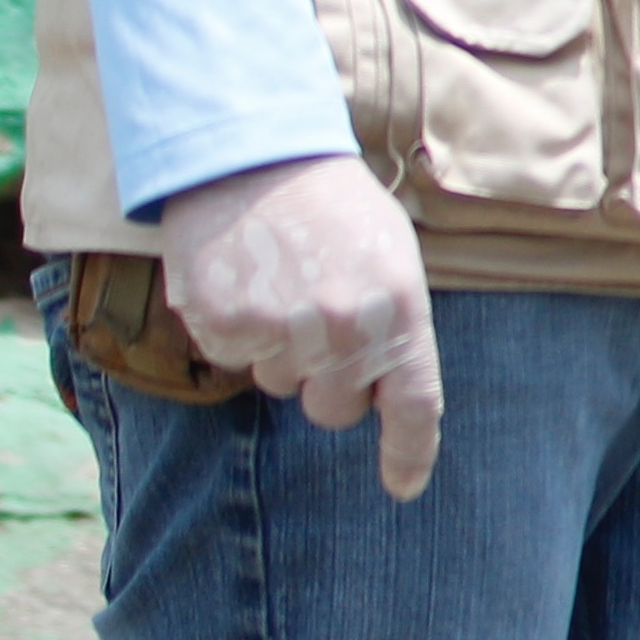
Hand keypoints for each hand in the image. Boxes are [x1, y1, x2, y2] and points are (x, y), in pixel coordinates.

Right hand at [154, 153, 444, 500]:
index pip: (415, 408)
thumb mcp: (393, 257)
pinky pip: (233, 359)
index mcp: (400, 312)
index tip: (402, 488)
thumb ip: (395, 326)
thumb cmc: (334, 206)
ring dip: (279, 350)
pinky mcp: (223, 325)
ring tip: (280, 282)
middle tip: (318, 317)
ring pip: (280, 385)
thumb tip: (387, 395)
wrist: (255, 151)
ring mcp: (281, 331)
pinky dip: (236, 330)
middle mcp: (344, 331)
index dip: (408, 455)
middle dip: (329, 381)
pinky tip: (243, 279)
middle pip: (335, 410)